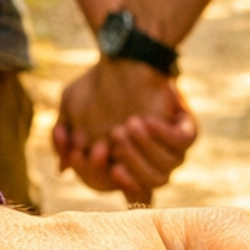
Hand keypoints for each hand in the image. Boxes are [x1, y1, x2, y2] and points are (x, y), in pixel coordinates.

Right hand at [54, 57, 197, 202]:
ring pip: (167, 167)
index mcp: (128, 165)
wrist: (122, 58)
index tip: (104, 159)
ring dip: (145, 148)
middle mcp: (152, 162)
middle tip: (115, 134)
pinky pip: (182, 142)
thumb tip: (64, 169)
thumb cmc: (96, 87)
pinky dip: (164, 134)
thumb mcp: (72, 109)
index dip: (120, 182)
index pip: (131, 191)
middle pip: (151, 183)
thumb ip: (64, 140)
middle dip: (131, 160)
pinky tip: (148, 119)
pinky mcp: (186, 129)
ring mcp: (172, 149)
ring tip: (130, 122)